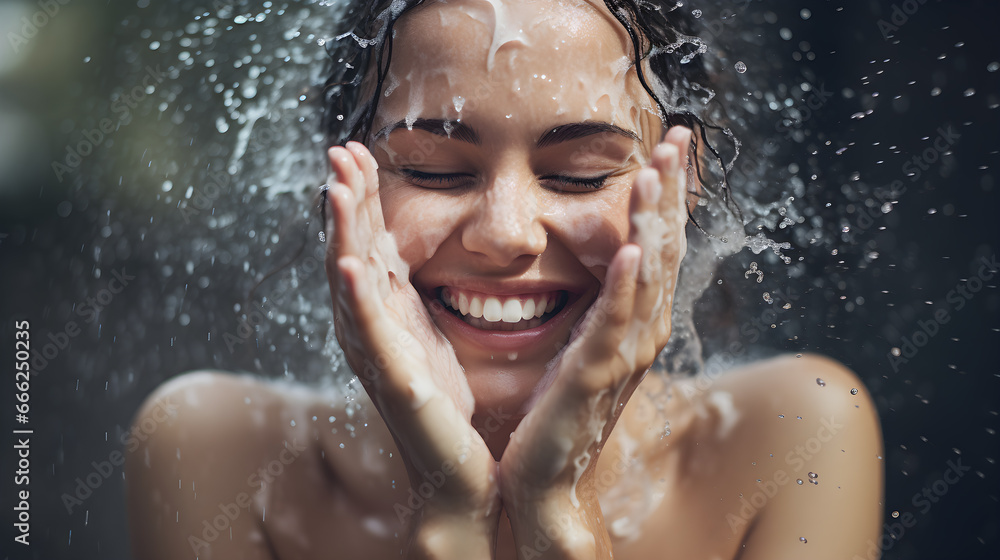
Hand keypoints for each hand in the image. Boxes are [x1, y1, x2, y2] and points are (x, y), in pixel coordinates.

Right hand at [323, 142, 499, 555]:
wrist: (454, 469)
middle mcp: (369, 327)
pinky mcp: (393, 379)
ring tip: (339, 188)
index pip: (368, 241)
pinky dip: (355, 297)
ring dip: (343, 234)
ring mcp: (376, 352)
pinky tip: (349, 265)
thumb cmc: (445, 402)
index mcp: (383, 312)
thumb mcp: (428, 332)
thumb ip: (412, 292)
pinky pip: (369, 332)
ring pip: (350, 282)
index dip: (362, 197)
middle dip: (347, 200)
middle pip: (350, 250)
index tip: (360, 150)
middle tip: (341, 150)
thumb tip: (404, 251)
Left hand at [497, 127, 691, 557]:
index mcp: (637, 319)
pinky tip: (632, 251)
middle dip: (670, 192)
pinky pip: (615, 323)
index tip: (672, 145)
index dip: (669, 195)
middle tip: (676, 137)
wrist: (547, 473)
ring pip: (646, 278)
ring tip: (653, 174)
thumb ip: (601, 301)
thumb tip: (609, 257)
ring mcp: (624, 353)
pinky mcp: (596, 375)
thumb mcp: (585, 341)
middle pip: (664, 249)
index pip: (658, 243)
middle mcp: (642, 331)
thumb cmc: (560, 406)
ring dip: (651, 224)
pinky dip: (626, 286)